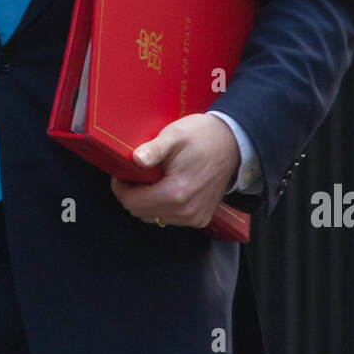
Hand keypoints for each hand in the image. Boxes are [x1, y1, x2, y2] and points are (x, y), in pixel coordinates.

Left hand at [109, 113, 240, 229]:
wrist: (232, 144)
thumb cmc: (202, 136)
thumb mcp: (175, 134)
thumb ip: (154, 149)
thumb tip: (135, 160)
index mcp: (177, 193)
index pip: (133, 203)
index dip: (121, 189)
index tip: (122, 174)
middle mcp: (186, 211)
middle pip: (141, 213)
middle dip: (132, 195)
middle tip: (136, 175)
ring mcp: (195, 217)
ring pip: (154, 217)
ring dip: (147, 202)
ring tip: (152, 180)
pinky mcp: (201, 218)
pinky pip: (170, 218)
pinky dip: (162, 206)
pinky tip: (166, 188)